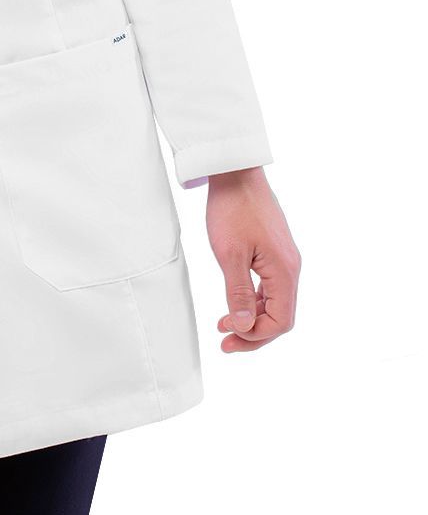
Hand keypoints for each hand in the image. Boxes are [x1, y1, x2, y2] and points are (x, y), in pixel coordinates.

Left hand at [205, 167, 300, 351]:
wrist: (235, 173)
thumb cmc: (232, 208)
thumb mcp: (229, 254)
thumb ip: (238, 293)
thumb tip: (245, 327)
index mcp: (284, 270)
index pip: (281, 321)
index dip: (255, 336)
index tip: (227, 335)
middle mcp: (290, 267)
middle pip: (280, 315)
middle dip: (254, 333)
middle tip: (225, 342)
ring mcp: (284, 258)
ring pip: (276, 302)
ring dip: (253, 318)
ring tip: (227, 326)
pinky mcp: (275, 251)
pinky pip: (271, 286)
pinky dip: (256, 300)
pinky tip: (237, 303)